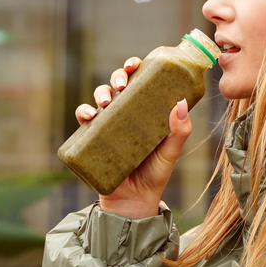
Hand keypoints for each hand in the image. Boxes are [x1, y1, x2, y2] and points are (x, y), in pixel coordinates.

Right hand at [75, 56, 192, 218]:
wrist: (134, 202)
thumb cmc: (155, 174)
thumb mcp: (171, 151)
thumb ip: (179, 131)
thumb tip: (181, 102)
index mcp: (146, 112)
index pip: (141, 83)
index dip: (136, 68)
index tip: (136, 64)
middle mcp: (126, 115)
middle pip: (118, 86)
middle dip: (118, 77)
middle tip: (122, 83)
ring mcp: (109, 126)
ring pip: (100, 99)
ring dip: (100, 92)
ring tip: (105, 101)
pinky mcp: (93, 139)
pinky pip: (84, 121)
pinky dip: (83, 112)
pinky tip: (89, 115)